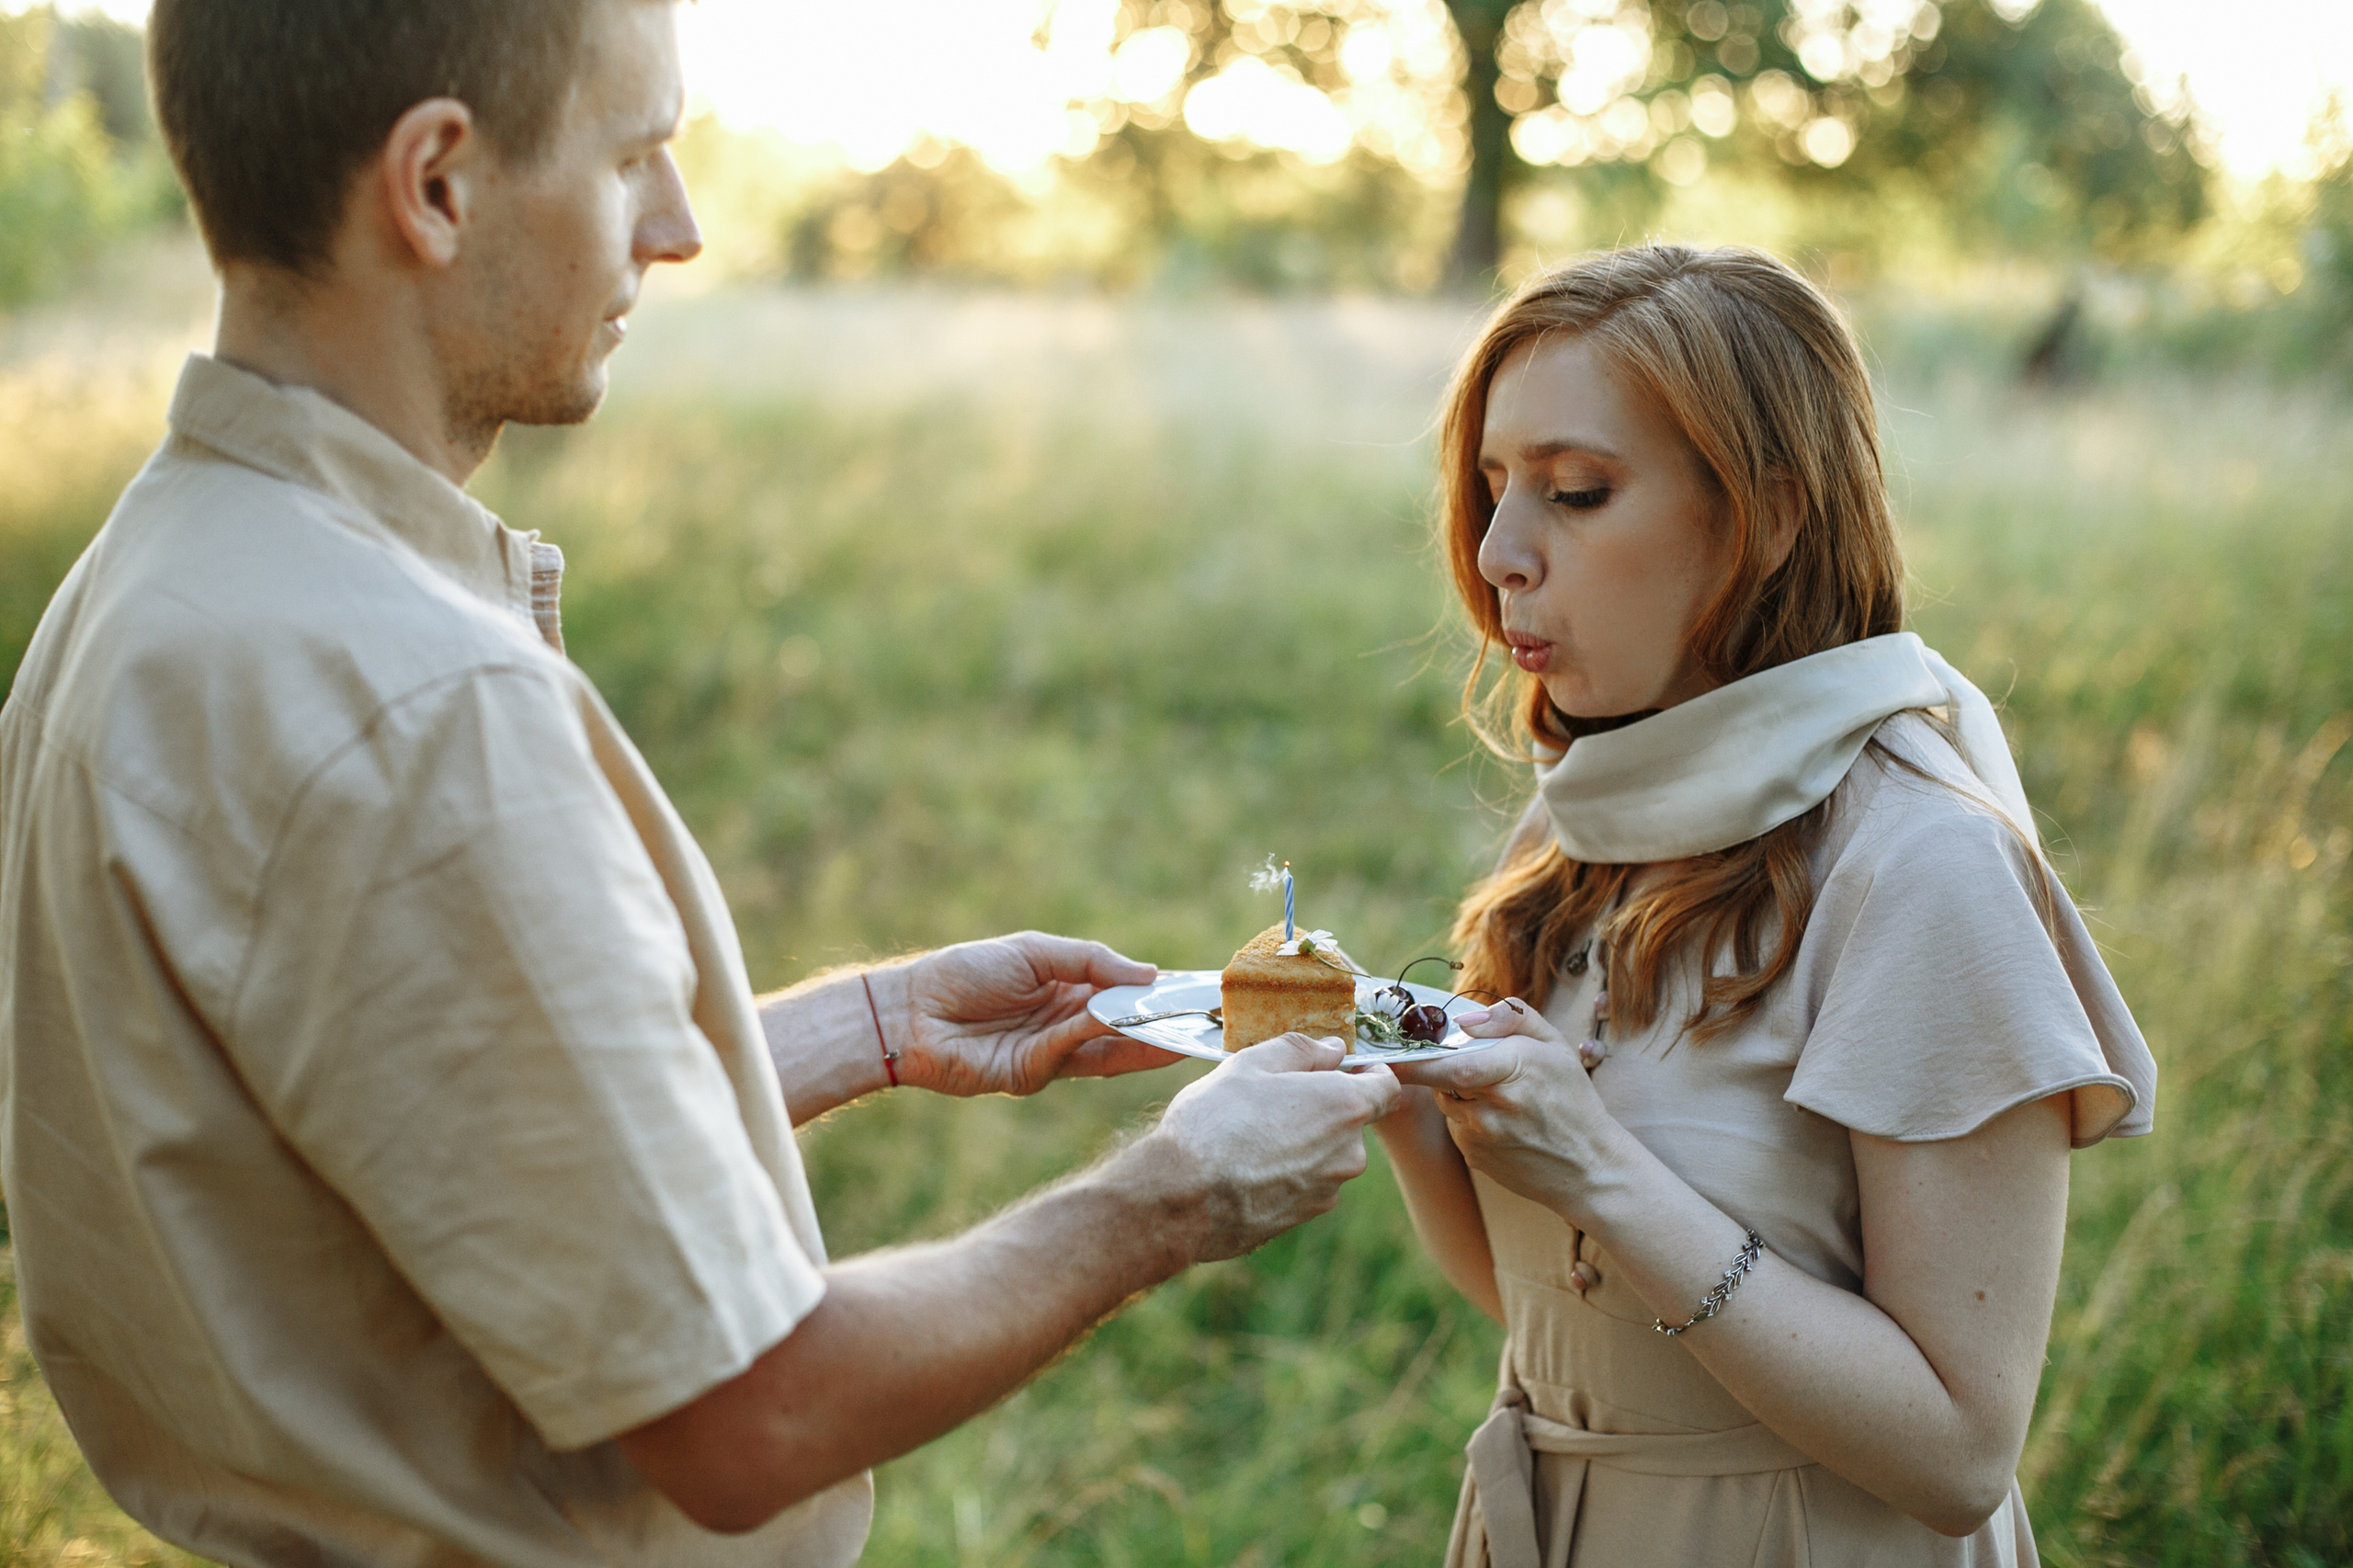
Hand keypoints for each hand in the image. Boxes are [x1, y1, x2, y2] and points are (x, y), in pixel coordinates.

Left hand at [889, 932, 1177, 1096]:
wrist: (910, 1011)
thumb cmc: (966, 972)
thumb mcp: (1036, 952)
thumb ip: (1093, 961)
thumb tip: (1151, 975)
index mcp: (1071, 991)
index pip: (1128, 995)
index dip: (1164, 995)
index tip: (1205, 993)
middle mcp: (1068, 1025)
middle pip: (1129, 1029)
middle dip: (1169, 1025)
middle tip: (1211, 1021)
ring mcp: (1053, 1055)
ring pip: (1111, 1050)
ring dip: (1148, 1039)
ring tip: (1185, 1028)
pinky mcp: (1034, 1076)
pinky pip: (1076, 1054)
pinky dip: (1099, 1035)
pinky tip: (1121, 1018)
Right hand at [1146, 1033, 1401, 1261]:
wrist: (1181, 1198)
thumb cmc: (1215, 1122)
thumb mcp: (1251, 1064)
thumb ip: (1301, 1050)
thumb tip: (1332, 1049)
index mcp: (1345, 1107)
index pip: (1387, 1086)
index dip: (1368, 1073)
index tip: (1339, 1068)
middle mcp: (1349, 1153)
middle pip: (1350, 1121)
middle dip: (1320, 1109)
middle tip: (1270, 1101)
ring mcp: (1328, 1191)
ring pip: (1324, 1155)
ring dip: (1299, 1143)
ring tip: (1248, 1137)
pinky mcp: (1304, 1218)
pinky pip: (1304, 1184)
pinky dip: (1284, 1173)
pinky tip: (1244, 1168)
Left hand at [1390, 997, 1632, 1225]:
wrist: (1589, 1167)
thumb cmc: (1574, 1100)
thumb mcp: (1555, 1046)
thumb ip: (1511, 1018)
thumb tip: (1465, 1020)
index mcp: (1516, 1071)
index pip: (1456, 1065)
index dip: (1420, 1059)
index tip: (1394, 1051)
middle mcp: (1495, 1107)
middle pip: (1442, 1079)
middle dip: (1428, 1067)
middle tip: (1424, 1057)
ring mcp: (1482, 1137)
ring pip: (1447, 1101)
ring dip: (1457, 1091)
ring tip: (1496, 1094)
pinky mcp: (1475, 1157)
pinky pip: (1456, 1126)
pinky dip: (1467, 1116)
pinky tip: (1500, 1122)